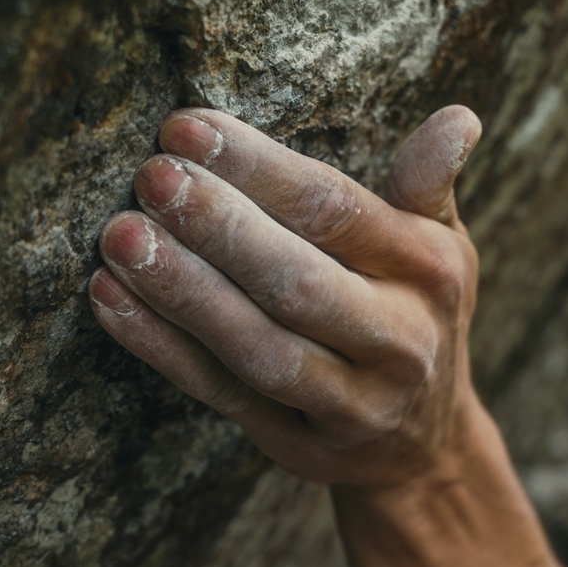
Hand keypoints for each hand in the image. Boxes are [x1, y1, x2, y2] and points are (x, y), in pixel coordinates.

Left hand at [88, 105, 482, 488]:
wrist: (427, 447)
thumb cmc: (417, 312)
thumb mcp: (441, 247)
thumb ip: (428, 184)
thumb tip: (458, 119)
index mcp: (427, 273)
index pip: (335, 211)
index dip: (260, 170)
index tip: (187, 128)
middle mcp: (397, 340)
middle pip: (296, 282)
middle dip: (219, 228)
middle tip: (151, 178)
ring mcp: (348, 403)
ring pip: (256, 347)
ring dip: (182, 292)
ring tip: (119, 237)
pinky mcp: (294, 447)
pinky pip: (221, 394)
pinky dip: (161, 348)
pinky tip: (109, 298)